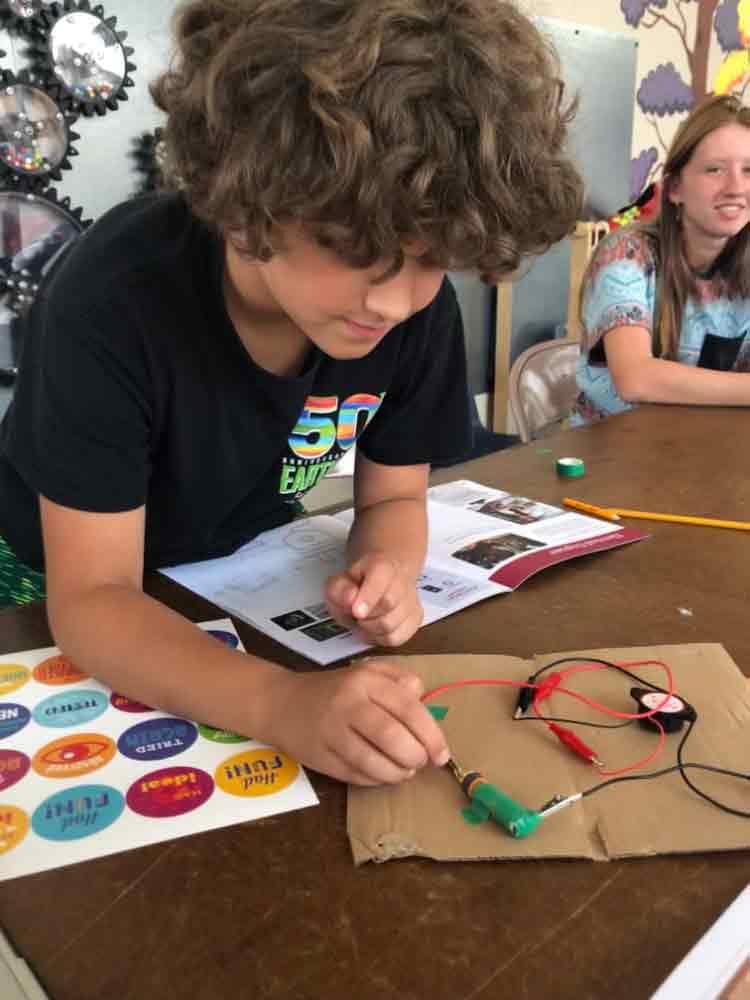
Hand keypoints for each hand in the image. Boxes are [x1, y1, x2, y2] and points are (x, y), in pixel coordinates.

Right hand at [259, 658, 449, 784]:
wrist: (280, 702)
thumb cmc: (333, 689)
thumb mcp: (366, 672)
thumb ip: (398, 679)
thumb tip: (423, 699)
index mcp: (365, 681)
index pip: (408, 709)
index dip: (431, 735)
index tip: (442, 754)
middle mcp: (348, 704)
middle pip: (392, 737)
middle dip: (415, 757)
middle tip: (421, 763)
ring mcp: (331, 732)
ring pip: (373, 762)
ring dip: (396, 774)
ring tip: (403, 771)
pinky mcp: (319, 757)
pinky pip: (355, 776)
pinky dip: (376, 781)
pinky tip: (381, 774)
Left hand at [325, 552, 423, 646]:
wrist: (382, 580)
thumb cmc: (358, 583)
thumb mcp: (340, 581)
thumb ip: (339, 590)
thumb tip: (350, 601)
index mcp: (382, 566)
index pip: (380, 579)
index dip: (368, 597)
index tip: (356, 612)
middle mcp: (402, 581)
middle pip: (389, 604)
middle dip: (365, 616)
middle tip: (355, 615)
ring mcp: (412, 600)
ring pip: (392, 625)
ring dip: (370, 629)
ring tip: (363, 622)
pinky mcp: (416, 618)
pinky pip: (398, 638)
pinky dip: (380, 638)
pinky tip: (374, 630)